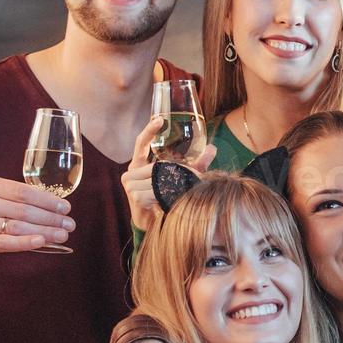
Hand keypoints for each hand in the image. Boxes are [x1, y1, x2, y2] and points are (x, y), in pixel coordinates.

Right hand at [0, 176, 73, 276]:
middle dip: (51, 218)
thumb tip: (57, 207)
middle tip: (70, 225)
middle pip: (24, 210)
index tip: (66, 208)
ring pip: (18, 226)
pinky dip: (26, 242)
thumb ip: (19, 202)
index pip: (24, 192)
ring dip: (45, 231)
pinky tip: (42, 242)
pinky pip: (6, 242)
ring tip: (63, 235)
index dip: (48, 200)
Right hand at [120, 115, 216, 232]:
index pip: (141, 143)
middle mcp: (131, 172)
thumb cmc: (166, 198)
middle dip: (174, 172)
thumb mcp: (182, 178)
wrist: (154, 223)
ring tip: (178, 193)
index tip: (160, 119)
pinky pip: (155, 190)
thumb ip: (196, 164)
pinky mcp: (134, 195)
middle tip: (190, 178)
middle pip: (156, 165)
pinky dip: (166, 194)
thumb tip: (213, 148)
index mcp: (138, 164)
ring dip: (172, 185)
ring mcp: (130, 184)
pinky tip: (167, 201)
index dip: (149, 130)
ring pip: (157, 178)